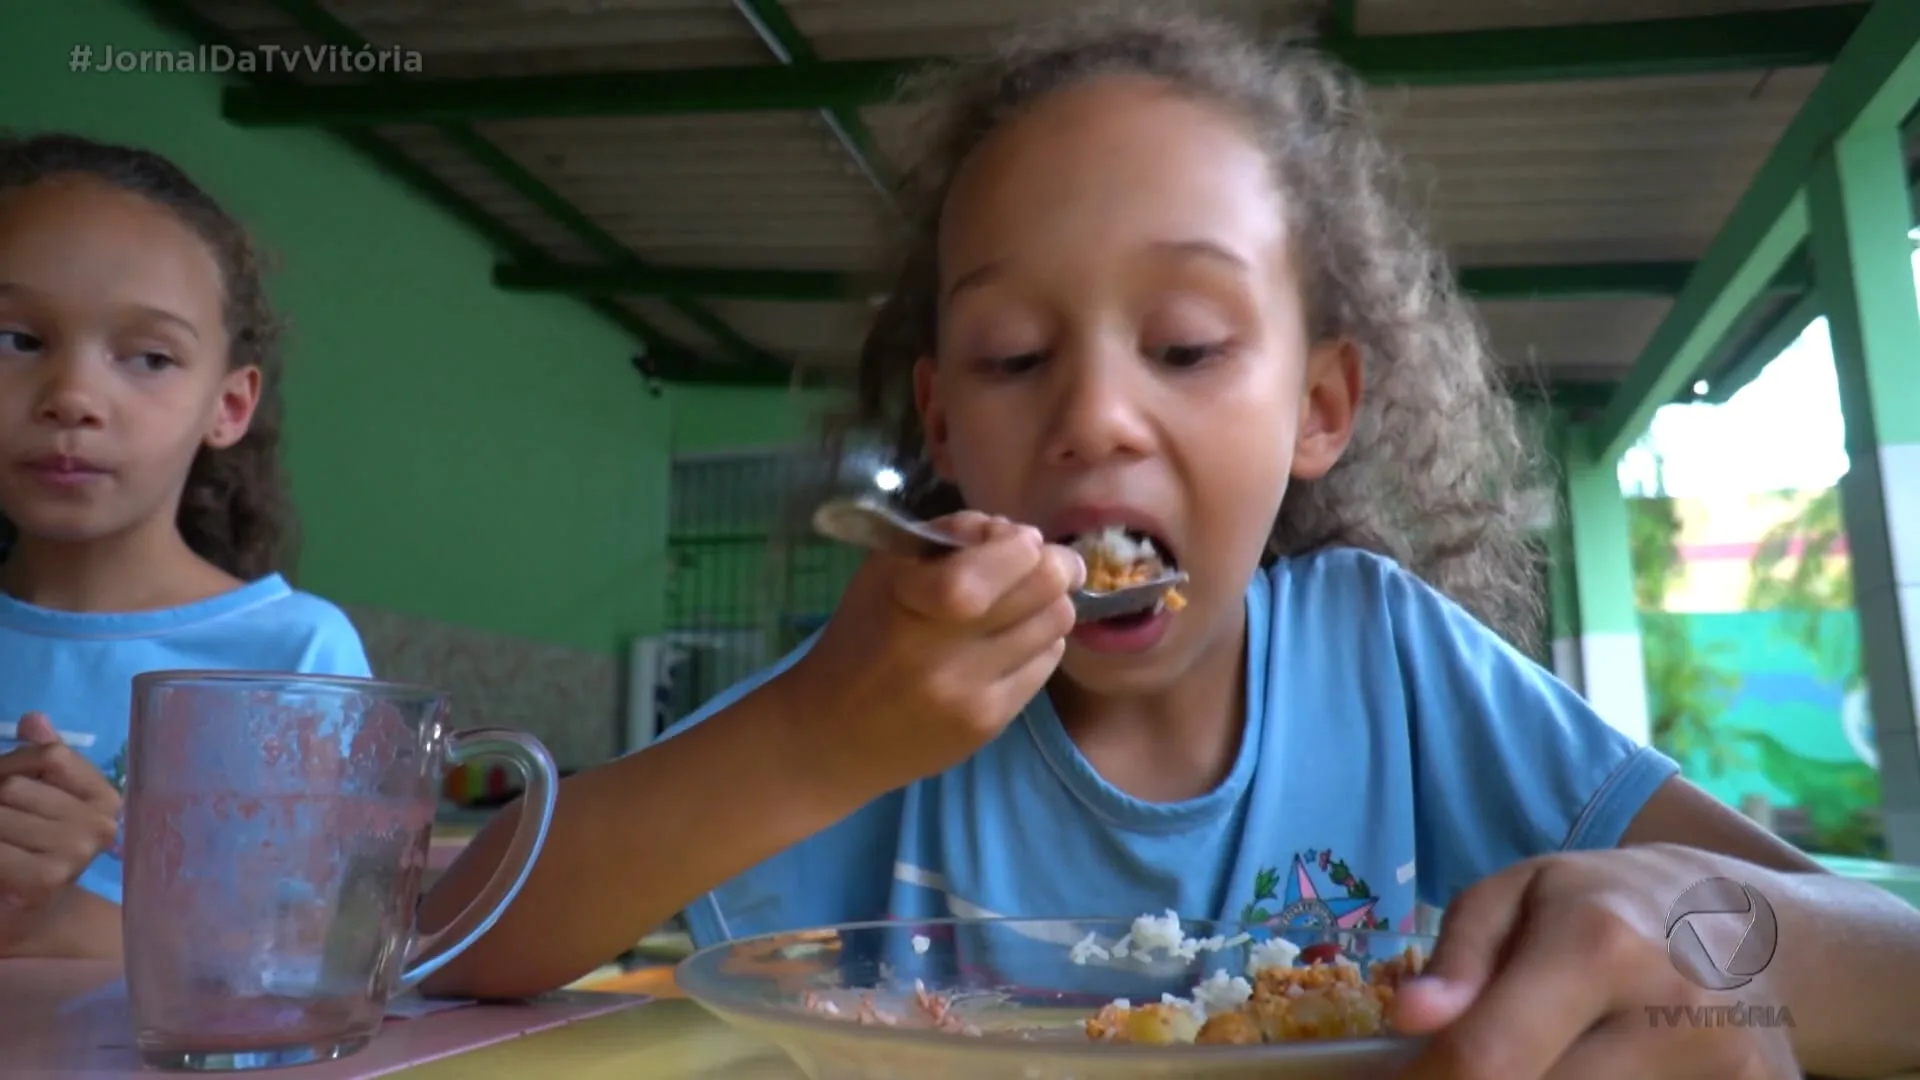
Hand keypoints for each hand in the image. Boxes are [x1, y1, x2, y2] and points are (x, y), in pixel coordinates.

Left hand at [0, 713, 120, 924]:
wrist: (25, 917)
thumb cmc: (28, 852)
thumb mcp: (37, 799)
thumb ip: (37, 759)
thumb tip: (33, 719)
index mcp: (105, 797)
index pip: (51, 755)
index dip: (11, 764)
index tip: (4, 786)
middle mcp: (102, 822)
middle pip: (16, 786)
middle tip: (0, 819)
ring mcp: (78, 849)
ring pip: (1, 812)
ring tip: (0, 841)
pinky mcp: (50, 875)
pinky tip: (0, 862)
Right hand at [779, 511, 1082, 797]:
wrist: (832, 734)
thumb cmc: (859, 637)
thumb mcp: (885, 569)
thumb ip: (950, 535)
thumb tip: (1016, 534)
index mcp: (918, 602)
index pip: (1014, 558)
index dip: (1024, 543)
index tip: (1011, 542)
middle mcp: (950, 652)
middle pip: (1049, 589)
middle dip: (1053, 567)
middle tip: (1039, 566)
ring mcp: (975, 694)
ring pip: (1057, 626)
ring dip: (1045, 606)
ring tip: (1018, 607)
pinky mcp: (991, 724)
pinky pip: (1046, 665)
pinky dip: (1036, 645)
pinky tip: (1006, 644)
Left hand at [1392, 845, 1798, 1078]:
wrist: (1755, 924)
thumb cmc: (1609, 902)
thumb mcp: (1519, 893)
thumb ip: (1459, 958)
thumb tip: (1411, 1019)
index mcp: (1599, 945)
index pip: (1489, 1058)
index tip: (1400, 1079)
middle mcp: (1674, 1010)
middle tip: (1461, 1069)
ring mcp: (1732, 1068)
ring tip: (1541, 1050)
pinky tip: (1591, 1068)